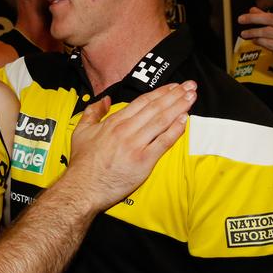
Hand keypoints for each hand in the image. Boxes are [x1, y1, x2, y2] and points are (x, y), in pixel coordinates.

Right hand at [66, 80, 196, 212]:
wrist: (83, 186)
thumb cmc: (82, 162)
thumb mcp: (81, 130)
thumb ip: (93, 112)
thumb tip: (105, 99)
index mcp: (114, 122)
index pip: (142, 102)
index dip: (160, 92)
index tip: (173, 86)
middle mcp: (126, 130)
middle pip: (155, 108)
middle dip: (175, 95)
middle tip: (190, 85)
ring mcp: (136, 145)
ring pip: (161, 121)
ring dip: (179, 107)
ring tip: (192, 97)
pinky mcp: (144, 161)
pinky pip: (163, 142)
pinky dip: (175, 130)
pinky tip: (185, 120)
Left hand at [238, 0, 272, 75]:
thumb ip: (266, 20)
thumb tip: (251, 10)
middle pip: (270, 18)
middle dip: (253, 18)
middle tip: (240, 19)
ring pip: (267, 32)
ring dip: (252, 32)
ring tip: (243, 34)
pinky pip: (269, 43)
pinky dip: (259, 41)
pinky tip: (253, 41)